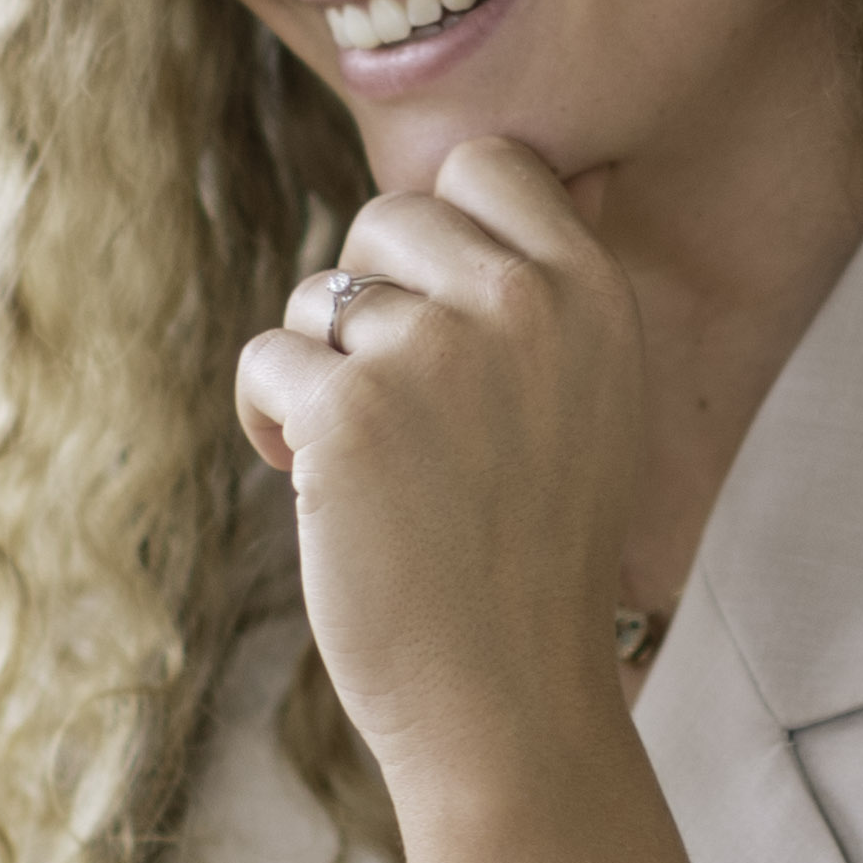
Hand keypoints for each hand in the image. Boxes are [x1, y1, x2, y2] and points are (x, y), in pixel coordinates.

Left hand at [235, 136, 647, 795]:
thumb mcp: (597, 396)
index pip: (488, 163)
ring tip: (367, 466)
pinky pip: (265, 360)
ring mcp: (433, 355)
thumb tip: (566, 165)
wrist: (508, 699)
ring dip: (318, 373)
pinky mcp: (347, 415)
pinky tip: (314, 490)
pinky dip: (268, 421)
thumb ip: (564, 282)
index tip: (438, 318)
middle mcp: (521, 305)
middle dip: (367, 300)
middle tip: (395, 405)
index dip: (439, 232)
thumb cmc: (538, 550)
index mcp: (593, 293)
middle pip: (386, 215)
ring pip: (317, 295)